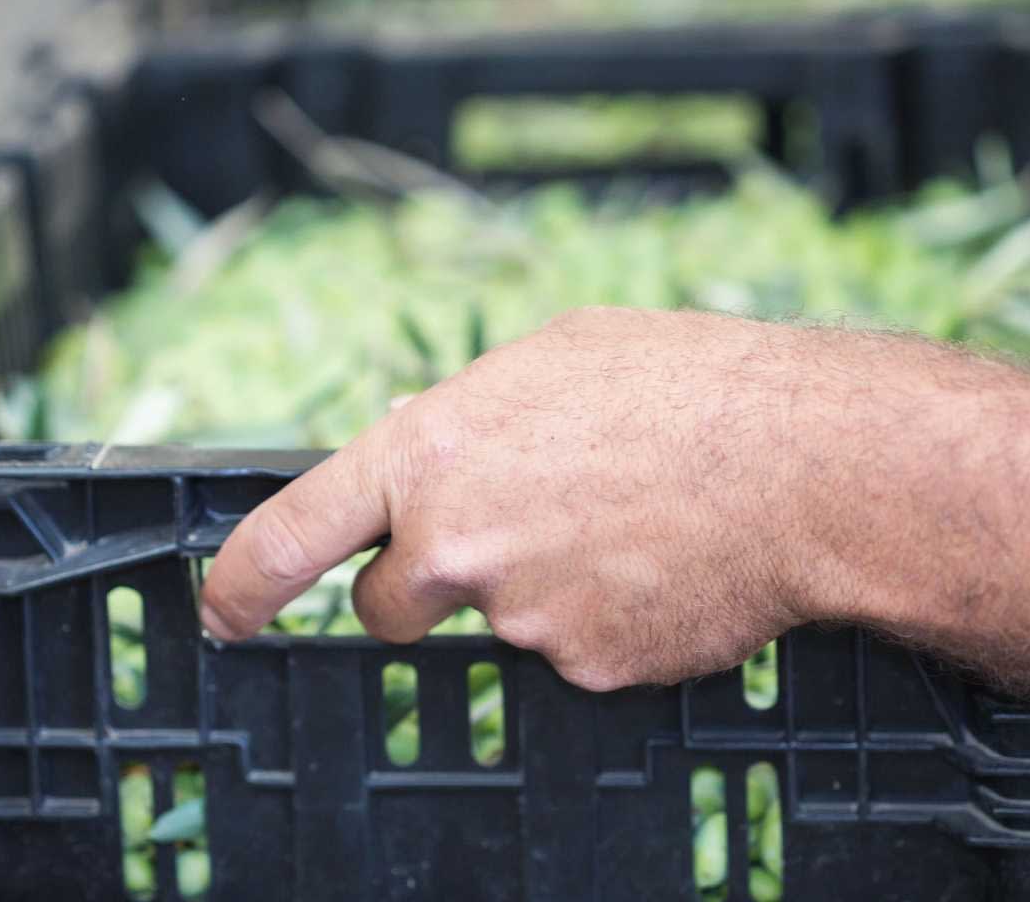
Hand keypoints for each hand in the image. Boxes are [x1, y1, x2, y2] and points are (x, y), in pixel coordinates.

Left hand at [198, 308, 864, 689]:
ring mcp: (521, 619)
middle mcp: (456, 546)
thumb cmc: (687, 384)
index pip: (291, 535)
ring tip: (628, 523)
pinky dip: (606, 620)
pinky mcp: (587, 671)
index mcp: (430, 452)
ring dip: (541, 587)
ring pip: (501, 622)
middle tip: (504, 542)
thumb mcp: (554, 358)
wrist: (808, 464)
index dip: (240, 584)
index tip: (221, 613)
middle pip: (387, 609)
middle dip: (420, 593)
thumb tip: (420, 447)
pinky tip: (662, 565)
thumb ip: (464, 418)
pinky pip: (575, 651)